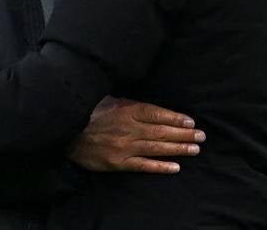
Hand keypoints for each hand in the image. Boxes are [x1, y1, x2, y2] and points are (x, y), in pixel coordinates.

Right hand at [68, 97, 205, 173]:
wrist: (65, 133)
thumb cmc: (85, 113)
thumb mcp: (105, 99)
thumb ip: (125, 102)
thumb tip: (144, 103)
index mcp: (125, 110)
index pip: (156, 113)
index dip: (175, 117)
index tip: (190, 121)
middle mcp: (128, 128)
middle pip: (161, 131)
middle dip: (183, 134)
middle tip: (201, 136)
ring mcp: (124, 146)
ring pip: (156, 147)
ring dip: (178, 148)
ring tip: (194, 149)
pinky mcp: (118, 162)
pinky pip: (143, 165)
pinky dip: (160, 166)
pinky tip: (175, 167)